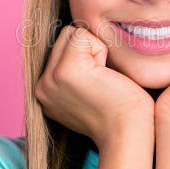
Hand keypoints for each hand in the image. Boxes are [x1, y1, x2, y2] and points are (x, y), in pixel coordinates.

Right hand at [34, 25, 154, 150]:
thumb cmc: (121, 112)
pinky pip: (83, 35)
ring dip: (95, 51)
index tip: (98, 87)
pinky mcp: (65, 70)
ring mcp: (50, 79)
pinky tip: (105, 78)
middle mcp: (42, 86)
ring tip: (103, 80)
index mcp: (45, 92)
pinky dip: (102, 51)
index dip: (88, 57)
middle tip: (103, 82)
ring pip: (73, 34)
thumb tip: (78, 38)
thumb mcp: (88, 92)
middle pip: (65, 36)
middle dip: (90, 51)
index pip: (62, 47)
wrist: (128, 134)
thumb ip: (76, 72)